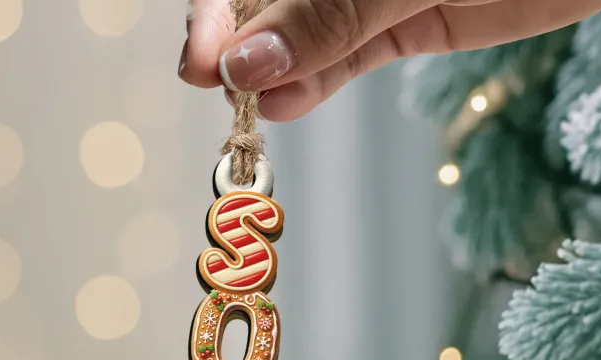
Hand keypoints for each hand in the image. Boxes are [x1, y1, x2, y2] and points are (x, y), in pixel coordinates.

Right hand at [180, 0, 600, 120]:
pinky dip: (311, 85)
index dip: (214, 12)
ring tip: (255, 107)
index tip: (202, 63)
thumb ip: (327, 13)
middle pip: (261, 2)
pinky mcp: (397, 23)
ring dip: (270, 76)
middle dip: (235, 48)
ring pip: (297, 36)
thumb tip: (245, 62)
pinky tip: (286, 104)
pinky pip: (340, 58)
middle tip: (223, 91)